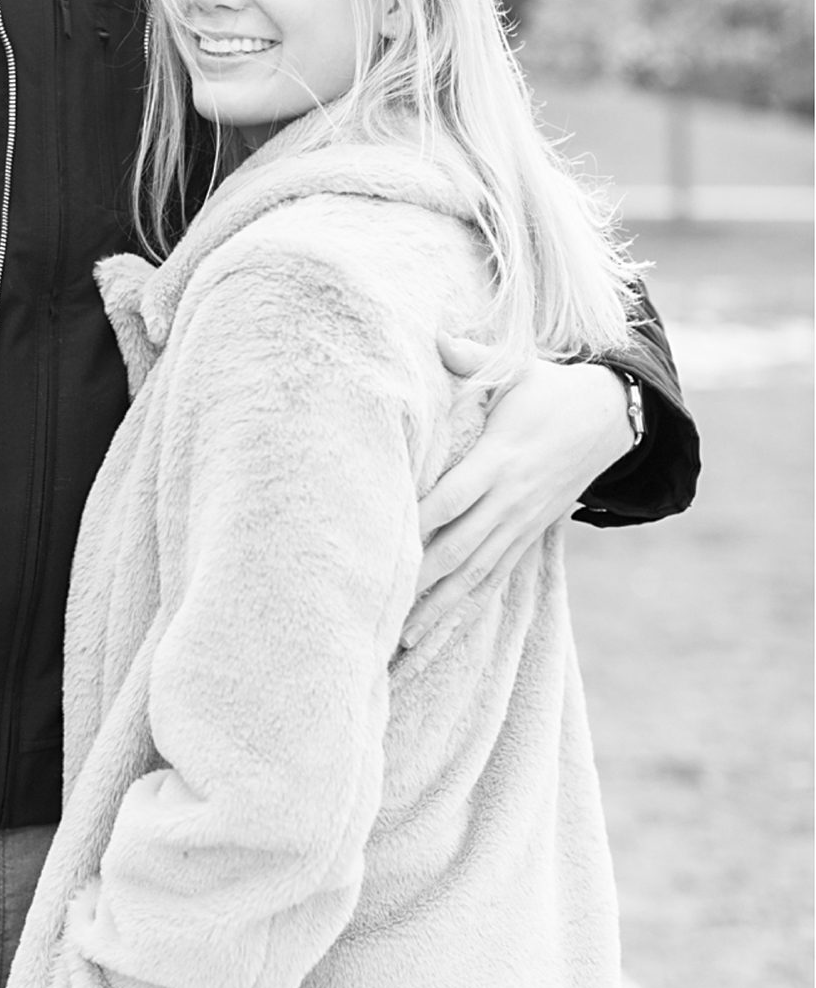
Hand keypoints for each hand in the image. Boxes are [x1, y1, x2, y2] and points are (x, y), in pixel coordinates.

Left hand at [400, 342, 633, 649]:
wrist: (610, 419)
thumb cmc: (551, 390)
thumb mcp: (518, 370)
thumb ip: (473, 359)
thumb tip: (439, 338)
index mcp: (499, 462)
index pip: (450, 500)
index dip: (417, 525)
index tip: (383, 551)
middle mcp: (509, 504)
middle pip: (457, 552)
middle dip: (419, 587)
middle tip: (377, 618)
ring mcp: (519, 528)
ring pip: (473, 580)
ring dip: (437, 615)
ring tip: (401, 649)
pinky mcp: (525, 540)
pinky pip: (490, 585)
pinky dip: (461, 615)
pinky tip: (433, 640)